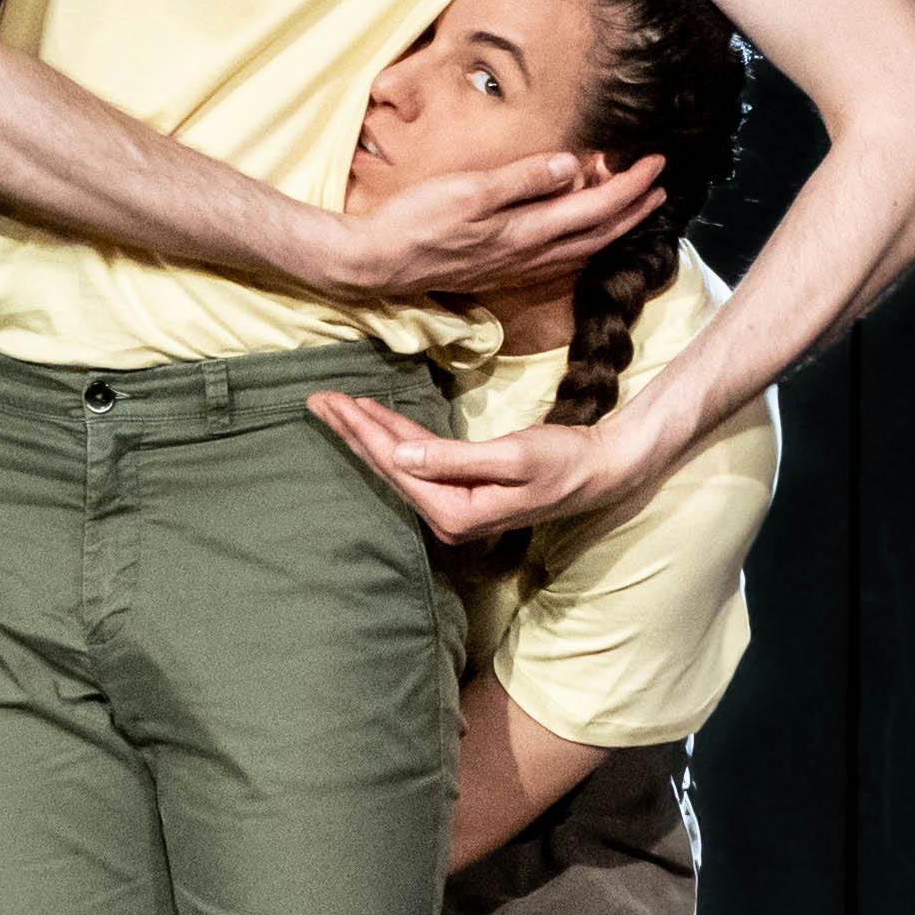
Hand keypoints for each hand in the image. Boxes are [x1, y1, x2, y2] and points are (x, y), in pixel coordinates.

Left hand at [306, 392, 650, 538]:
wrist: (598, 471)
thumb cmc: (562, 462)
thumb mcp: (512, 456)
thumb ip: (453, 459)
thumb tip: (400, 455)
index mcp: (454, 511)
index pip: (396, 464)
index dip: (362, 431)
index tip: (333, 401)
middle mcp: (447, 514)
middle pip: (387, 466)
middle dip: (351, 431)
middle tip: (316, 399)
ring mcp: (452, 504)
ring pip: (397, 462)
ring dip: (365, 432)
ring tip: (333, 406)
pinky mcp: (460, 488)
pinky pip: (416, 460)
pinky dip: (393, 436)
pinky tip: (374, 421)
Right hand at [322, 150, 665, 301]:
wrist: (376, 263)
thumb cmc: (415, 221)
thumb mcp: (467, 190)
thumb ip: (522, 179)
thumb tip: (573, 165)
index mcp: (525, 232)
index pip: (595, 208)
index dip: (631, 186)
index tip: (656, 162)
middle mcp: (529, 256)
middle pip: (598, 234)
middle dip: (634, 210)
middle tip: (660, 184)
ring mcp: (515, 268)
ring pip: (582, 249)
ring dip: (613, 227)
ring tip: (634, 206)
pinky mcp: (500, 271)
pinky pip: (560, 258)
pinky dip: (584, 240)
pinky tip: (581, 234)